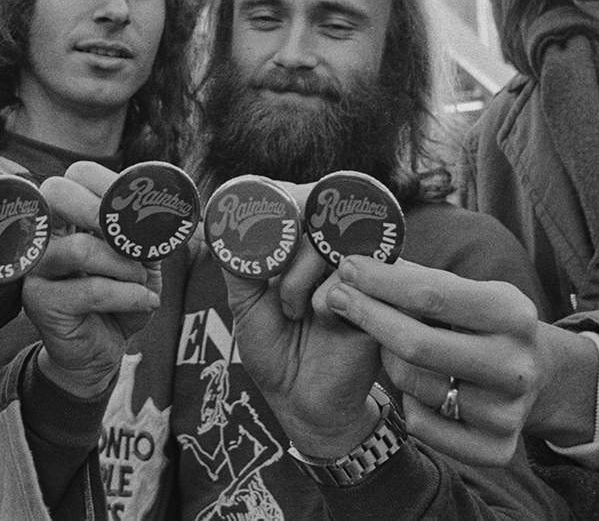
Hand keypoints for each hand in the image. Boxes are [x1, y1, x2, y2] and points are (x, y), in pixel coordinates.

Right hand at [26, 162, 161, 398]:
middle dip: (101, 209)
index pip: (76, 174)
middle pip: (57, 192)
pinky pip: (90, 290)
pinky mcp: (38, 301)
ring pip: (80, 248)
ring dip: (123, 265)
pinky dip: (128, 295)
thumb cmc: (118, 298)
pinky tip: (145, 302)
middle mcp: (44, 233)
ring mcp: (36, 266)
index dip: (110, 182)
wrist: (99, 352)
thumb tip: (168, 212)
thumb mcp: (140, 260)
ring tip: (141, 279)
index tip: (139, 205)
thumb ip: (146, 234)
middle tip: (132, 236)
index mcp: (67, 214)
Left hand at [219, 181, 383, 457]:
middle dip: (283, 244)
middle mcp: (334, 248)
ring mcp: (359, 266)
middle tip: (273, 280)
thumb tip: (218, 224)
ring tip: (294, 312)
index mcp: (304, 244)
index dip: (277, 198)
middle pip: (311, 209)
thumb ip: (237, 261)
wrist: (303, 400)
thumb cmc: (274, 349)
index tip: (254, 218)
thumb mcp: (245, 301)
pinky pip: (346, 275)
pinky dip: (324, 300)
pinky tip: (325, 322)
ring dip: (296, 279)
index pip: (297, 197)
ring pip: (325, 240)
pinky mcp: (380, 292)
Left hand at [325, 255, 598, 465]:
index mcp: (513, 314)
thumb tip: (357, 257)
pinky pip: (421, 424)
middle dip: (367, 315)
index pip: (432, 295)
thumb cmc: (479, 321)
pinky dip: (408, 405)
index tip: (346, 267)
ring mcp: (508, 412)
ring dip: (388, 360)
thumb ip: (415, 276)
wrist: (532, 374)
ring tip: (389, 344)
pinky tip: (417, 388)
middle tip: (336, 297)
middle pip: (417, 343)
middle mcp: (516, 364)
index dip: (381, 281)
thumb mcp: (464, 290)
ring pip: (412, 383)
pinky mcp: (496, 450)